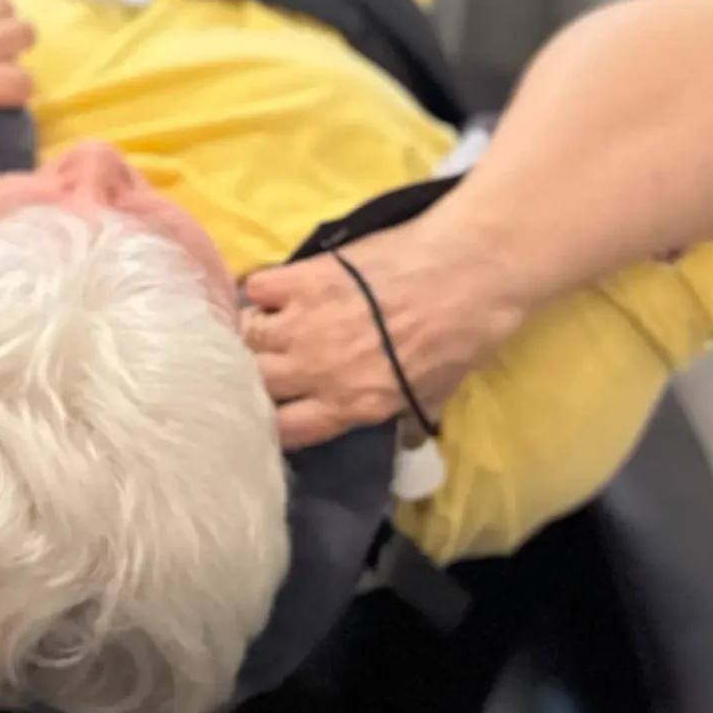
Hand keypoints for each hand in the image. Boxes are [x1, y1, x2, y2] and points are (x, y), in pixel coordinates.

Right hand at [239, 218, 527, 449]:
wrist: (467, 273)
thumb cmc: (461, 336)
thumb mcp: (438, 392)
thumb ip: (410, 418)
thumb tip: (406, 439)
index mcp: (351, 404)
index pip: (283, 430)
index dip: (270, 423)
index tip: (272, 410)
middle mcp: (317, 370)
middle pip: (254, 383)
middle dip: (253, 377)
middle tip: (261, 365)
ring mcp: (303, 322)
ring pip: (244, 336)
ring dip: (251, 333)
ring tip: (264, 326)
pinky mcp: (300, 277)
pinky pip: (255, 288)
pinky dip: (261, 291)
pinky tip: (277, 292)